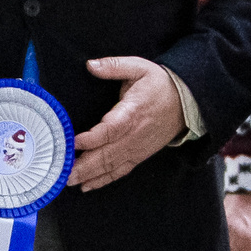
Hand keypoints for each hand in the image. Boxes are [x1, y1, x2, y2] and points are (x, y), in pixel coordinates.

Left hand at [70, 57, 184, 189]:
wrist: (187, 102)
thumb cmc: (160, 84)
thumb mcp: (139, 67)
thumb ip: (114, 66)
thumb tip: (91, 65)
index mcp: (133, 112)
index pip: (110, 130)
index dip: (91, 139)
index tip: (73, 142)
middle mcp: (134, 135)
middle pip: (107, 154)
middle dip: (84, 164)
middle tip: (62, 171)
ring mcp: (137, 148)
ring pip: (111, 165)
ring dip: (89, 175)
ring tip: (68, 180)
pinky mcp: (139, 155)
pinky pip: (120, 171)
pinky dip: (103, 180)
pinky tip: (87, 185)